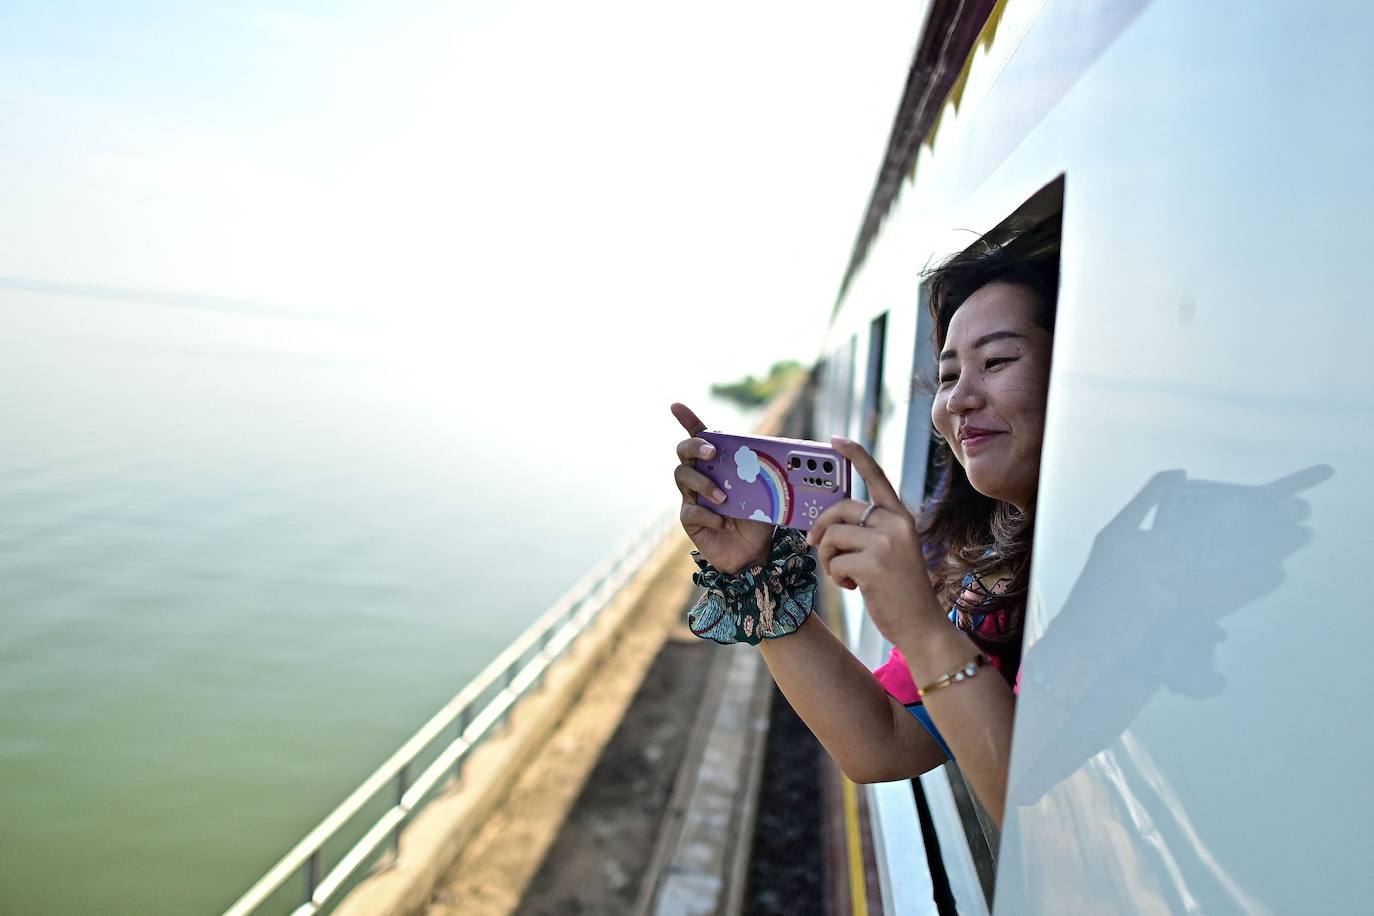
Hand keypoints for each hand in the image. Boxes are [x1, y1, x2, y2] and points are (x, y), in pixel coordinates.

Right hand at [671, 403, 774, 573]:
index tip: (676, 405)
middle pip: (683, 451)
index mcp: (717, 464)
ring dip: (704, 484)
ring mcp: (692, 497)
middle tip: (711, 453)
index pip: (699, 436)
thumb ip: (762, 470)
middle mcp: (700, 476)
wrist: (754, 552)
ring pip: (683, 477)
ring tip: (724, 498)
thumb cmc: (758, 516)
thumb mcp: (765, 489)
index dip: (687, 419)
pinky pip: (691, 510)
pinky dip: (709, 515)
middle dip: (694, 446)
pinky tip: (724, 522)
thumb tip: (777, 449)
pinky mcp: (690, 519)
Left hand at [807, 437, 943, 644]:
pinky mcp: (873, 565)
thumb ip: (869, 531)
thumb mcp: (891, 551)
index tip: (835, 440)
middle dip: (820, 527)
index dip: (855, 455)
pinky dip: (836, 577)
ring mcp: (885, 543)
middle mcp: (896, 524)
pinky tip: (854, 588)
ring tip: (844, 575)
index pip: (876, 476)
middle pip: (840, 508)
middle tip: (814, 545)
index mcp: (901, 517)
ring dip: (828, 559)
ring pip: (832, 536)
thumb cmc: (899, 589)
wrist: (921, 625)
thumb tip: (827, 524)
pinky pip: (834, 562)